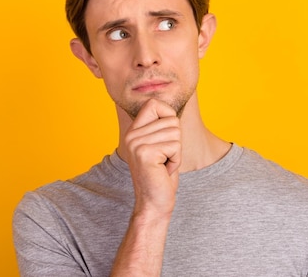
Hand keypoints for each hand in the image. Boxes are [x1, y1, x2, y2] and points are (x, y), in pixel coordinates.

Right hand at [119, 98, 181, 217]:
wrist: (154, 203)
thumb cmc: (162, 174)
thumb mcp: (160, 144)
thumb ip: (161, 126)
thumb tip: (171, 108)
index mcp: (133, 130)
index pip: (154, 103)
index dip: (168, 115)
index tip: (166, 137)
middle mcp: (131, 135)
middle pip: (171, 120)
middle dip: (176, 142)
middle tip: (164, 159)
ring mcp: (136, 144)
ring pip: (175, 133)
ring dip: (176, 152)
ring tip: (163, 165)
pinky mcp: (145, 153)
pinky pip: (175, 146)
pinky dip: (176, 160)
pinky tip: (164, 170)